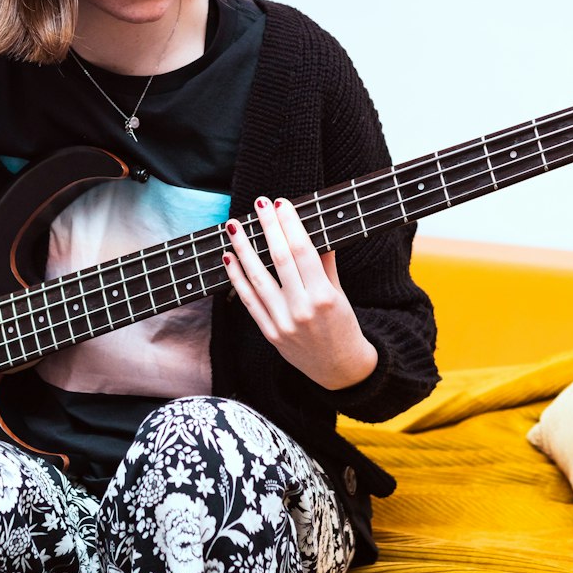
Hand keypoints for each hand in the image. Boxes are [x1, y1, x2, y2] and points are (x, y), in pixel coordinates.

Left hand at [222, 196, 377, 390]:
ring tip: (234, 226)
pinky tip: (229, 257)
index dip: (290, 224)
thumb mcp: (339, 293)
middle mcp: (301, 309)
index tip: (281, 204)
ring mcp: (282, 322)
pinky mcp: (269, 333)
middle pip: (279, 259)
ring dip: (243, 249)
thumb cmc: (343, 326)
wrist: (340, 369)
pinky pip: (248, 300)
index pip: (302, 251)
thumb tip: (316, 231)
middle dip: (267, 227)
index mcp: (323, 296)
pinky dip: (236, 278)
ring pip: (257, 278)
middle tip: (259, 203)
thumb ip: (325, 264)